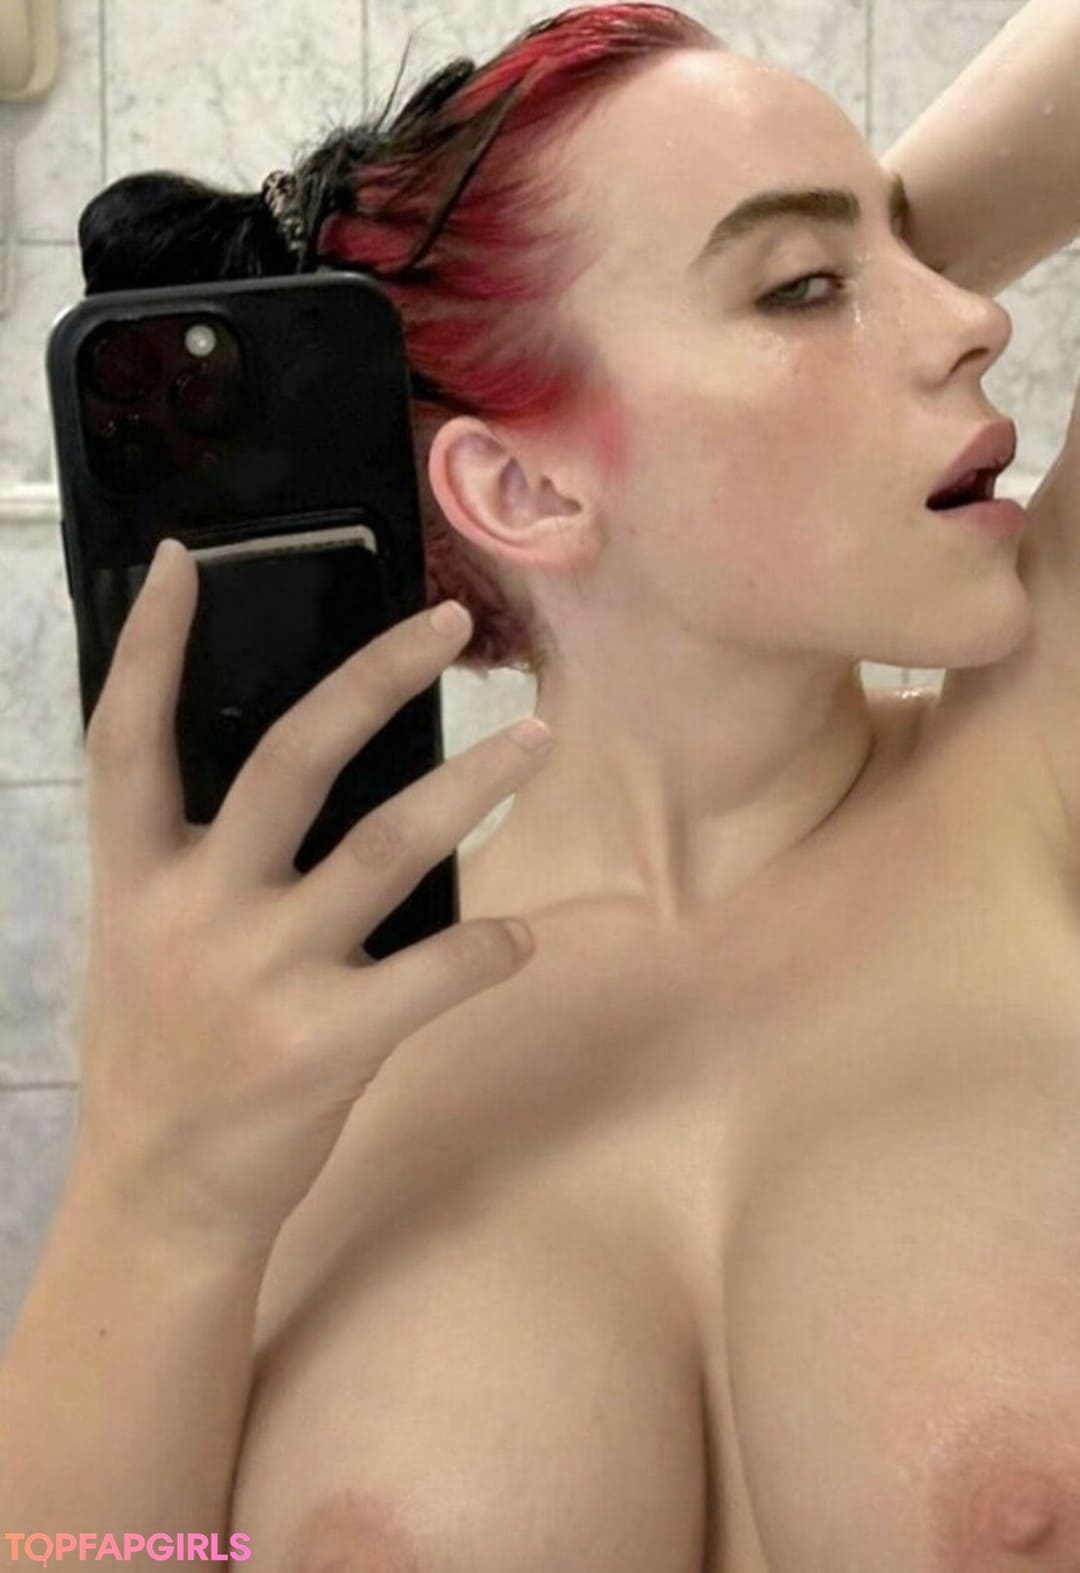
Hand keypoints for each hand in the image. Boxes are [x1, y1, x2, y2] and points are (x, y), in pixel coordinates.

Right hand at [71, 539, 554, 1256]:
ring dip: (470, 786)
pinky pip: (433, 974)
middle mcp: (195, 913)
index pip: (127, 741)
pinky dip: (491, 949)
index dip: (150, 647)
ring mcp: (262, 978)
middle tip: (449, 625)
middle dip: (374, 681)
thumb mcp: (143, 947)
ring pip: (385, 848)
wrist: (157, 1201)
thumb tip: (277, 785)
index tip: (189, 561)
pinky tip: (526, 936)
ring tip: (535, 739)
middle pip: (292, 761)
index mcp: (135, 882)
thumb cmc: (159, 1059)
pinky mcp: (325, 1046)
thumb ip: (192, 868)